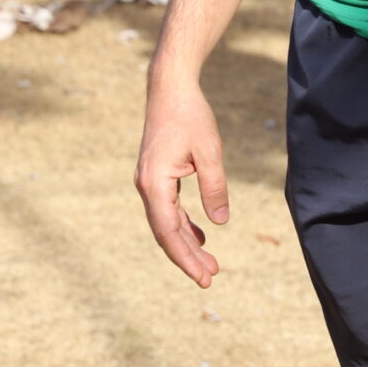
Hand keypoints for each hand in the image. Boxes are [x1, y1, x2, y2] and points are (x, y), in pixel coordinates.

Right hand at [135, 74, 229, 287]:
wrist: (170, 88)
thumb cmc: (190, 116)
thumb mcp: (210, 152)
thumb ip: (215, 188)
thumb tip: (221, 222)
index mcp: (155, 183)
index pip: (169, 232)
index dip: (186, 257)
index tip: (204, 277)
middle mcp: (147, 186)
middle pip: (166, 233)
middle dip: (188, 257)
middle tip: (211, 278)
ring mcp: (150, 182)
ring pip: (167, 223)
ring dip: (187, 243)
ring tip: (210, 263)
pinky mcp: (157, 176)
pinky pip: (168, 209)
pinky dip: (183, 225)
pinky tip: (200, 235)